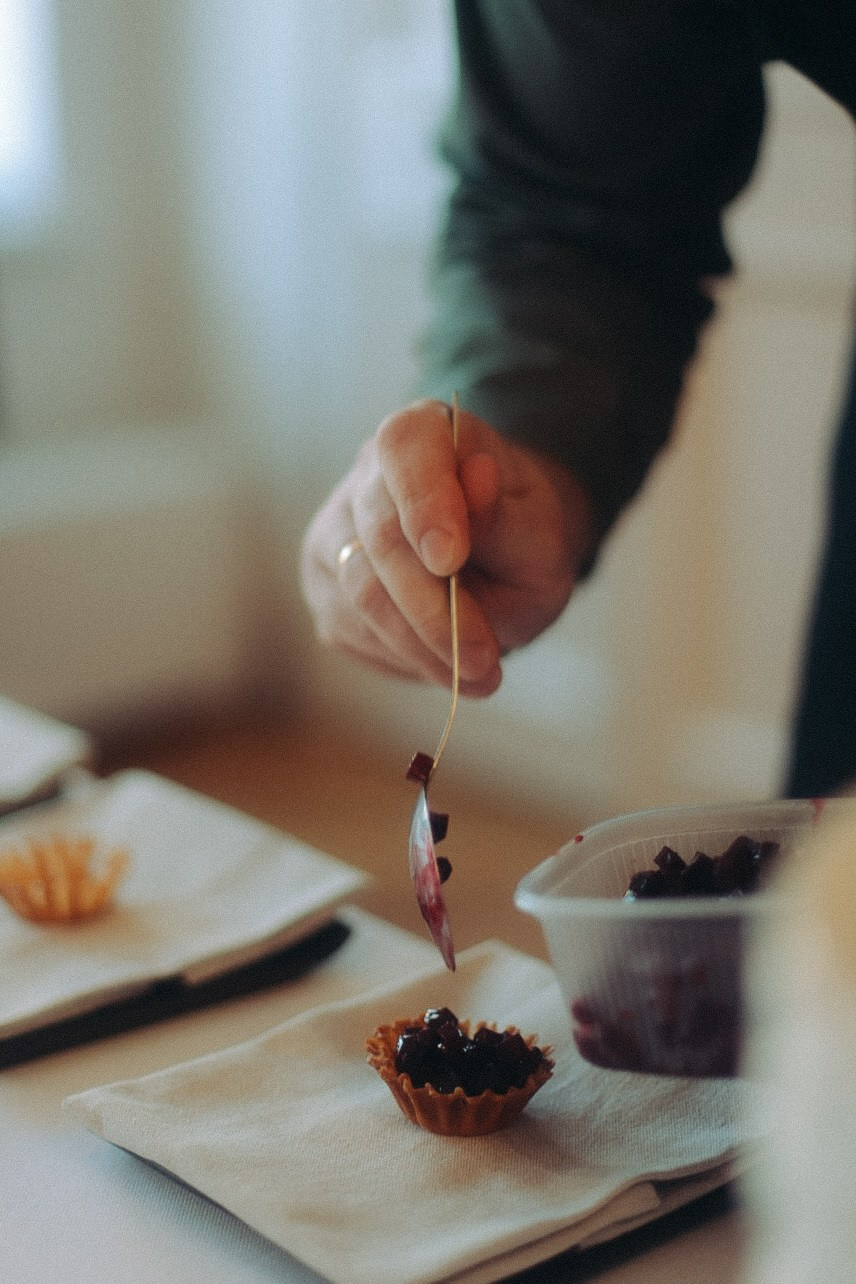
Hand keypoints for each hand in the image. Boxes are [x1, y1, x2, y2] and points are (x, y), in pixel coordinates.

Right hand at [299, 399, 595, 695]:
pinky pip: (352, 628)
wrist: (501, 560)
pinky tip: (443, 660)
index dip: (423, 502)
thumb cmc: (521, 537)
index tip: (449, 560)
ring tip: (480, 675)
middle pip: (380, 537)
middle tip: (485, 659)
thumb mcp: (539, 531)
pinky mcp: (324, 585)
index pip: (405, 449)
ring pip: (359, 593)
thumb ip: (505, 516)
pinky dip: (403, 656)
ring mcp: (335, 531)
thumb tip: (478, 479)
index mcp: (425, 432)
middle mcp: (366, 474)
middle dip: (434, 610)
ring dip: (421, 646)